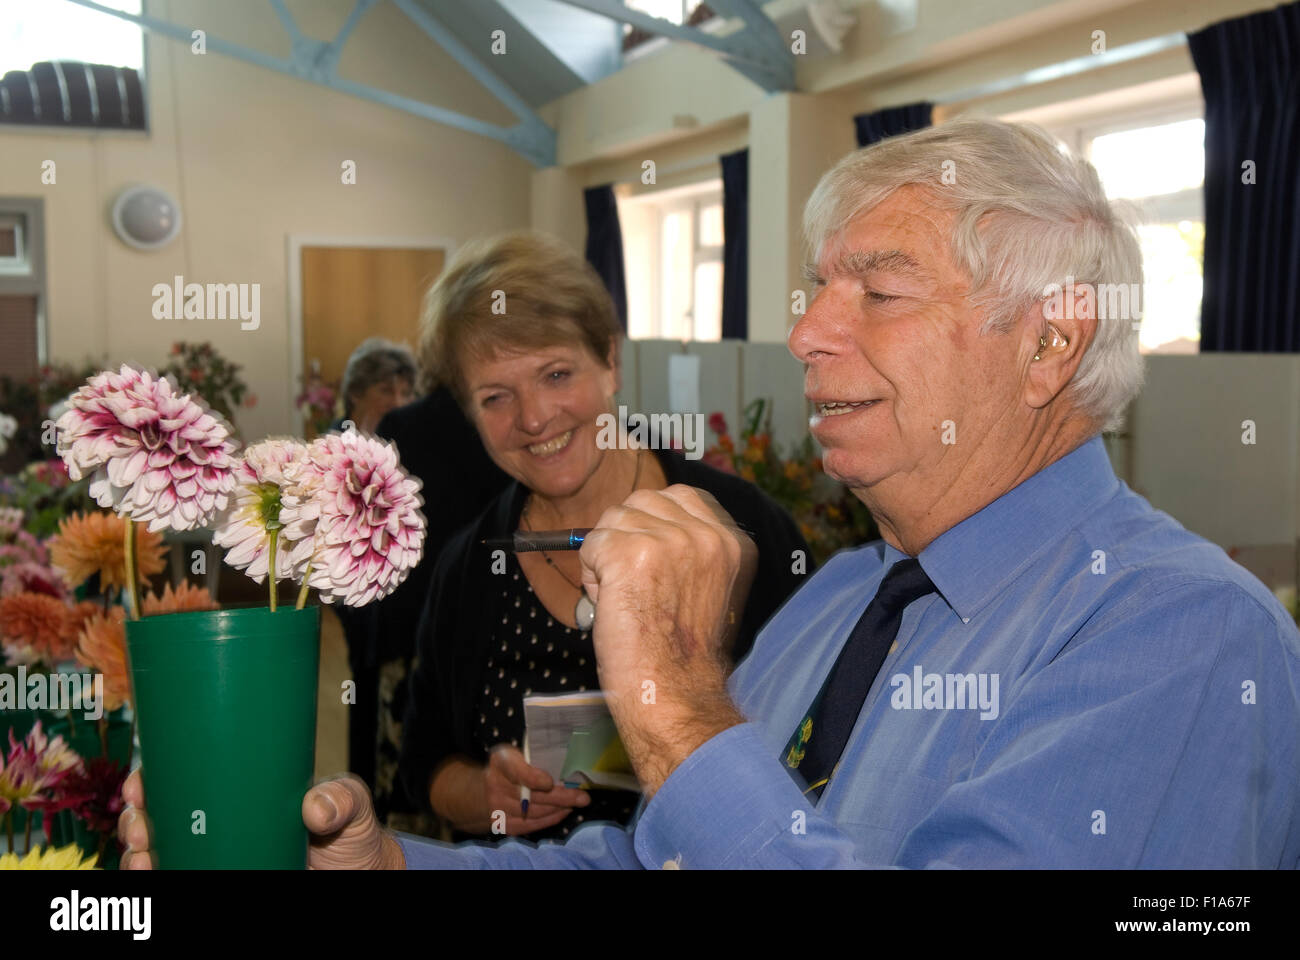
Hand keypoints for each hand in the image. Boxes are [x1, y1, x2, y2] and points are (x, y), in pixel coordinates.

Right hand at [118, 768, 405, 868]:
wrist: (360, 877)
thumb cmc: (350, 835)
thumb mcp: (352, 806)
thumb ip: (341, 797)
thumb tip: (315, 807)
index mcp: (241, 795)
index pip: (184, 780)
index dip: (152, 780)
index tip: (140, 784)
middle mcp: (219, 828)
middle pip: (158, 820)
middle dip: (136, 821)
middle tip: (141, 827)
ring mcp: (217, 860)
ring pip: (157, 856)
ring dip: (137, 856)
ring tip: (143, 858)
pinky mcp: (219, 881)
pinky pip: (175, 882)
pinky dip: (153, 880)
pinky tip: (150, 875)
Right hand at [480, 744, 590, 835]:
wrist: (481, 790)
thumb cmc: (508, 767)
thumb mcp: (516, 753)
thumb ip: (534, 757)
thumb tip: (566, 762)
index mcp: (501, 763)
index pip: (516, 773)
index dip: (533, 779)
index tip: (550, 783)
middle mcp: (496, 787)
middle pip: (531, 797)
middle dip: (560, 797)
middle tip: (583, 798)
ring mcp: (498, 809)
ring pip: (534, 813)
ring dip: (559, 809)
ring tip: (576, 803)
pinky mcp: (503, 825)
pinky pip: (530, 826)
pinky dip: (550, 819)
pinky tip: (563, 812)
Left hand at [578, 485, 753, 795]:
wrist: (674, 693)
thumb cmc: (683, 654)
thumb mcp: (708, 588)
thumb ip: (690, 550)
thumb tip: (643, 522)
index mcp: (734, 542)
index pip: (681, 497)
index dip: (654, 524)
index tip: (651, 561)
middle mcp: (707, 533)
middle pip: (643, 501)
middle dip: (627, 536)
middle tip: (635, 586)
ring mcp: (670, 540)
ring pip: (613, 519)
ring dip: (606, 557)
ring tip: (625, 599)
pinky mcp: (631, 553)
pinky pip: (590, 543)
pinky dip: (590, 576)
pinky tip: (612, 606)